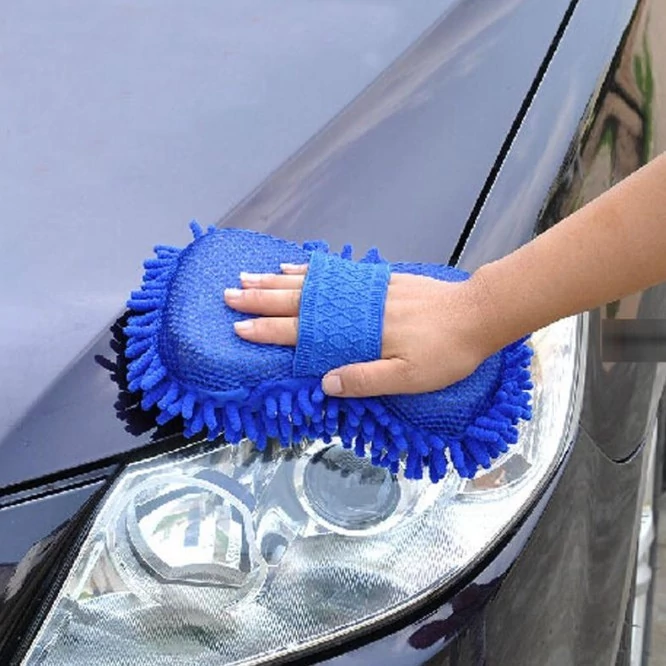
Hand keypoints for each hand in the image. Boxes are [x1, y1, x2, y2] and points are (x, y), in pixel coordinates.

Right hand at [224, 265, 494, 397]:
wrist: (478, 312)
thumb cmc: (446, 351)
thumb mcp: (410, 378)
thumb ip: (366, 378)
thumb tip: (324, 382)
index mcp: (359, 333)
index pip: (303, 331)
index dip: (270, 331)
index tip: (239, 329)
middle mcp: (355, 306)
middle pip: (298, 301)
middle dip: (261, 300)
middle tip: (228, 295)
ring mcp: (365, 289)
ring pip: (311, 283)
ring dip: (276, 281)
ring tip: (248, 277)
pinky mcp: (377, 280)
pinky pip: (334, 272)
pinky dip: (309, 269)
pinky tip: (294, 267)